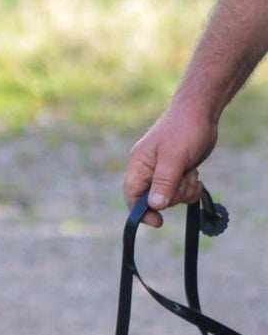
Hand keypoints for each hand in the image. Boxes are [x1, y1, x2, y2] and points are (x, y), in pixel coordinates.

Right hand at [123, 102, 217, 226]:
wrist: (201, 113)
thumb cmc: (184, 129)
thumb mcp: (175, 157)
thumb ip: (164, 182)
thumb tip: (155, 206)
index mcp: (139, 165)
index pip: (133, 196)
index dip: (142, 211)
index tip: (158, 221)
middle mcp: (147, 171)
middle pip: (154, 200)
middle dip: (173, 195)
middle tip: (185, 178)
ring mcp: (162, 173)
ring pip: (170, 197)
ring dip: (184, 190)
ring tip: (191, 172)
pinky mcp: (176, 173)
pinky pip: (181, 192)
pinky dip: (190, 188)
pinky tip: (196, 175)